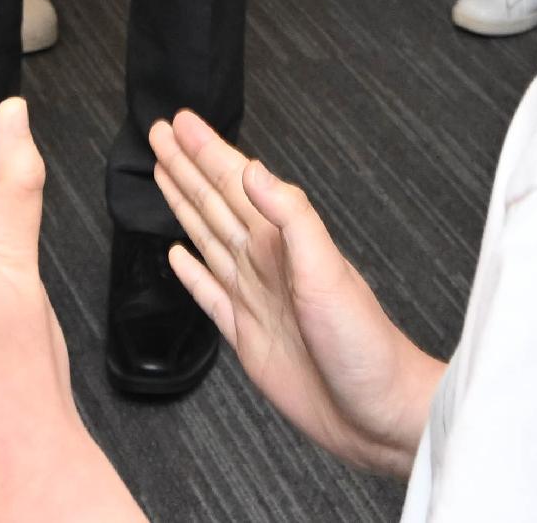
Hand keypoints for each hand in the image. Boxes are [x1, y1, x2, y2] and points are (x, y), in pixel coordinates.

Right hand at [150, 110, 440, 478]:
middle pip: (214, 203)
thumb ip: (292, 217)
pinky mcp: (245, 335)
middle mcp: (265, 263)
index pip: (235, 184)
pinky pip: (208, 295)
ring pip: (206, 238)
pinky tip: (175, 255)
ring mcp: (253, 297)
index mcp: (282, 242)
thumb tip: (254, 170)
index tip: (181, 123)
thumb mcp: (327, 270)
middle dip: (187, 167)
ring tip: (163, 174)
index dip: (207, 152)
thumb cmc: (364, 343)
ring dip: (184, 205)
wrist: (375, 412)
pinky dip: (189, 274)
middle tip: (161, 134)